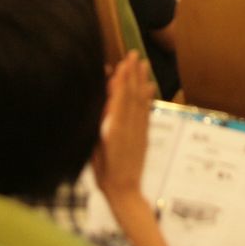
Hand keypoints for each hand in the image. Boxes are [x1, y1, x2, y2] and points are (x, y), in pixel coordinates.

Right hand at [92, 52, 155, 201]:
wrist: (125, 191)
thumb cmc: (104, 173)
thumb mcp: (95, 149)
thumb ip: (101, 126)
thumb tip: (106, 104)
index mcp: (116, 130)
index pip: (120, 99)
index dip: (121, 81)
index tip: (122, 63)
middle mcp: (130, 127)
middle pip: (132, 95)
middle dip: (132, 74)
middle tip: (134, 54)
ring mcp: (139, 131)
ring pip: (141, 101)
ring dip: (141, 80)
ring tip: (143, 64)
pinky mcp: (144, 136)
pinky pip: (146, 111)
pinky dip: (148, 97)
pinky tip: (149, 87)